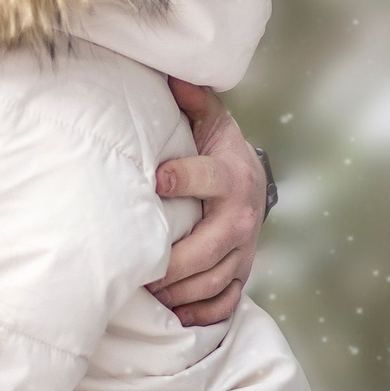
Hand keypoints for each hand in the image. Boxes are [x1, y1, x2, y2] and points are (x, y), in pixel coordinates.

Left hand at [147, 77, 266, 326]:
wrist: (252, 180)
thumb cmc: (218, 149)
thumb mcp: (210, 121)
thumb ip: (193, 101)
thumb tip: (173, 75)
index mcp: (231, 177)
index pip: (209, 180)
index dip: (184, 179)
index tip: (156, 182)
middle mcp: (241, 219)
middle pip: (206, 249)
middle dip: (171, 263)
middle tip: (137, 268)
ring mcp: (243, 252)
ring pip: (212, 282)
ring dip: (177, 292)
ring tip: (145, 292)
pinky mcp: (241, 273)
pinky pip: (224, 303)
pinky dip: (200, 314)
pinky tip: (173, 315)